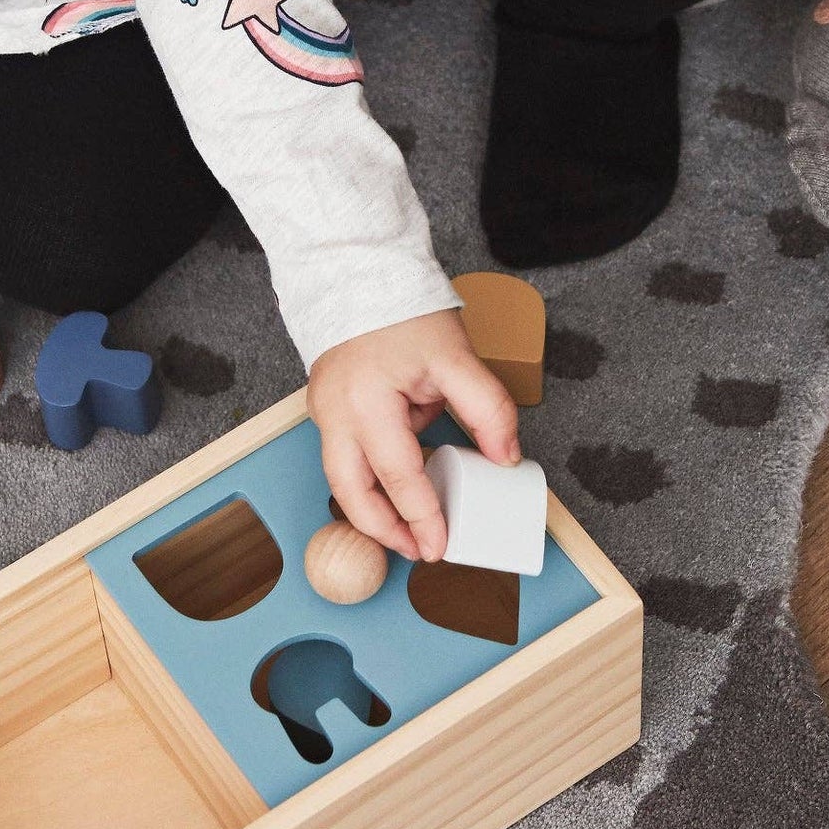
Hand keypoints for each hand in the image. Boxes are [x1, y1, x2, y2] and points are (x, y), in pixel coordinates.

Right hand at [307, 311, 519, 561]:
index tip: (440, 545)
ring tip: (406, 530)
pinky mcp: (323, 410)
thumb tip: (505, 457)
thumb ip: (487, 408)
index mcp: (367, 404)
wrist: (360, 277)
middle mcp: (335, 415)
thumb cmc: (403, 314)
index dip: (422, 516)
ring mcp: (322, 413)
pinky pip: (341, 459)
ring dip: (372, 511)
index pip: (399, 476)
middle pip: (351, 494)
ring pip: (340, 482)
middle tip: (418, 550)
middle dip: (385, 530)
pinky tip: (392, 490)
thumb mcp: (457, 358)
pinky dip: (366, 482)